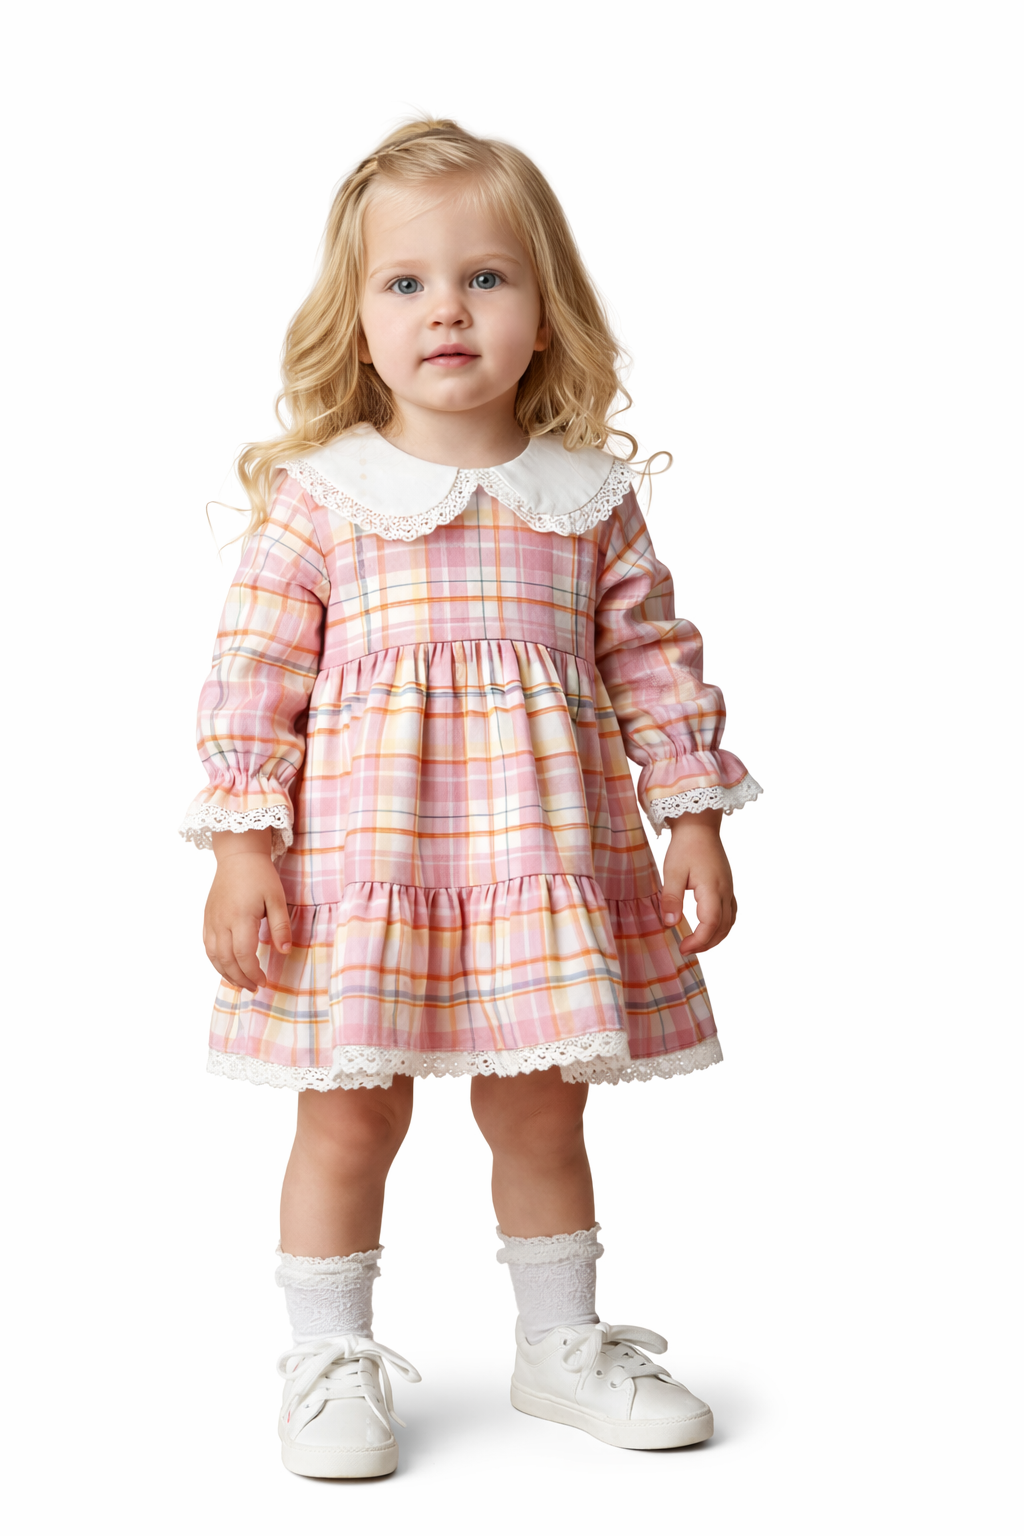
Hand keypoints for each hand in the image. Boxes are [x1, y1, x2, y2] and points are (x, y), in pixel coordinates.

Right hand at [203, 829, 291, 990]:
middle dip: (241, 978)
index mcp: (240, 918)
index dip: (253, 973)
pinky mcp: (207, 918)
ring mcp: (212, 920)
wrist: (238, 856)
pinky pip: (208, 946)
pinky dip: (216, 961)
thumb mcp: (277, 898)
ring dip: (226, 973)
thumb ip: (280, 927)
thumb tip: (284, 951)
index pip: (243, 955)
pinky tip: (227, 967)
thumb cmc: (260, 875)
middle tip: (254, 987)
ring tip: (241, 983)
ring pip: (214, 956)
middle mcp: (222, 922)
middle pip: (227, 960)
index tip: (264, 981)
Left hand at [660, 809, 736, 954]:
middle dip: (707, 944)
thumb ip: (671, 898)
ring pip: (730, 922)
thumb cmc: (686, 846)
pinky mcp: (727, 885)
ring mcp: (729, 888)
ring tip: (697, 943)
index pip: (711, 924)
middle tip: (687, 949)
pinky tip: (709, 927)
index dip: (698, 941)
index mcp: (712, 889)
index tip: (682, 947)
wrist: (699, 825)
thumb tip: (670, 923)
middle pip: (723, 927)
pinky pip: (731, 912)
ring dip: (716, 937)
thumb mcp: (672, 871)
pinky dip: (722, 925)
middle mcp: (725, 891)